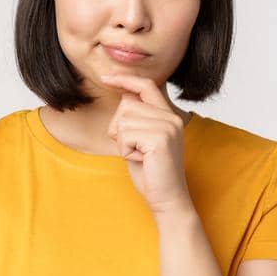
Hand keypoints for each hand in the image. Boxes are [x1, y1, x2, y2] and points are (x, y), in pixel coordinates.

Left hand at [97, 73, 191, 215]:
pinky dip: (125, 151)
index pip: (146, 85)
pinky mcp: (160, 139)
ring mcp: (168, 127)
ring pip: (123, 121)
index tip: (105, 77)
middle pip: (126, 105)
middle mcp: (171, 117)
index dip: (124, 79)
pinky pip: (125, 135)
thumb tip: (124, 94)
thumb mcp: (140, 139)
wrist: (165, 198)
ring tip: (138, 155)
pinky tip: (140, 160)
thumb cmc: (149, 171)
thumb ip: (136, 117)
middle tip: (134, 149)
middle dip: (119, 128)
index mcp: (168, 115)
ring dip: (122, 142)